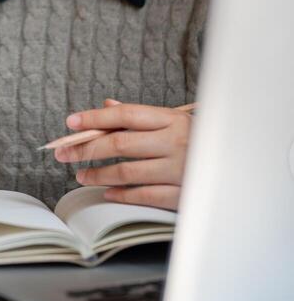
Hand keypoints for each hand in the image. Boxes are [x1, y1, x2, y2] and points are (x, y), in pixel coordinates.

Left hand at [55, 99, 191, 209]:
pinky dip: (120, 195)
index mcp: (171, 119)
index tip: (70, 122)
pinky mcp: (182, 194)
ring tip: (81, 174)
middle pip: (120, 143)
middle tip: (64, 153)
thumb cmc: (197, 140)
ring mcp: (178, 169)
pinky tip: (107, 192)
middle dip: (86, 148)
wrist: (237, 167)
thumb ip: (138, 116)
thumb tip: (107, 105)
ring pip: (127, 172)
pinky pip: (143, 195)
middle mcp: (174, 141)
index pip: (125, 114)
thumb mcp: (173, 121)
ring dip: (98, 174)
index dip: (95, 117)